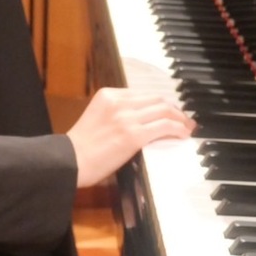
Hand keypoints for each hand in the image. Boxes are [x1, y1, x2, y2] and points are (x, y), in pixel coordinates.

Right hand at [66, 87, 193, 187]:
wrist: (69, 161)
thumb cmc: (80, 148)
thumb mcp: (96, 119)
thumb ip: (115, 114)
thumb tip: (139, 122)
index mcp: (108, 95)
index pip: (143, 95)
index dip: (160, 103)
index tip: (169, 111)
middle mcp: (118, 102)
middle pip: (156, 99)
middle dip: (174, 109)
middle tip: (183, 119)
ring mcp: (126, 118)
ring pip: (164, 110)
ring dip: (180, 119)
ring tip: (187, 127)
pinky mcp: (133, 135)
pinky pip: (164, 126)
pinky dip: (177, 129)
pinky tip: (182, 135)